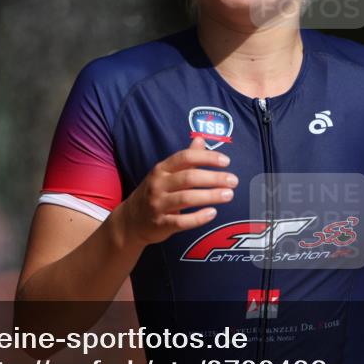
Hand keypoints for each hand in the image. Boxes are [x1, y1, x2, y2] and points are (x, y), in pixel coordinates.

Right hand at [116, 136, 237, 246]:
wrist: (131, 221)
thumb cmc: (155, 193)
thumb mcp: (166, 173)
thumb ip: (185, 158)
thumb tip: (200, 139)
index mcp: (162, 169)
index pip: (185, 157)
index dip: (206, 158)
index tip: (226, 161)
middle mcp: (158, 185)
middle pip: (189, 177)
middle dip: (213, 178)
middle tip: (233, 181)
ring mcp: (158, 205)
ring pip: (186, 198)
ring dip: (210, 196)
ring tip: (229, 195)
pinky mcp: (160, 223)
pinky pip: (181, 221)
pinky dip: (198, 217)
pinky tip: (213, 213)